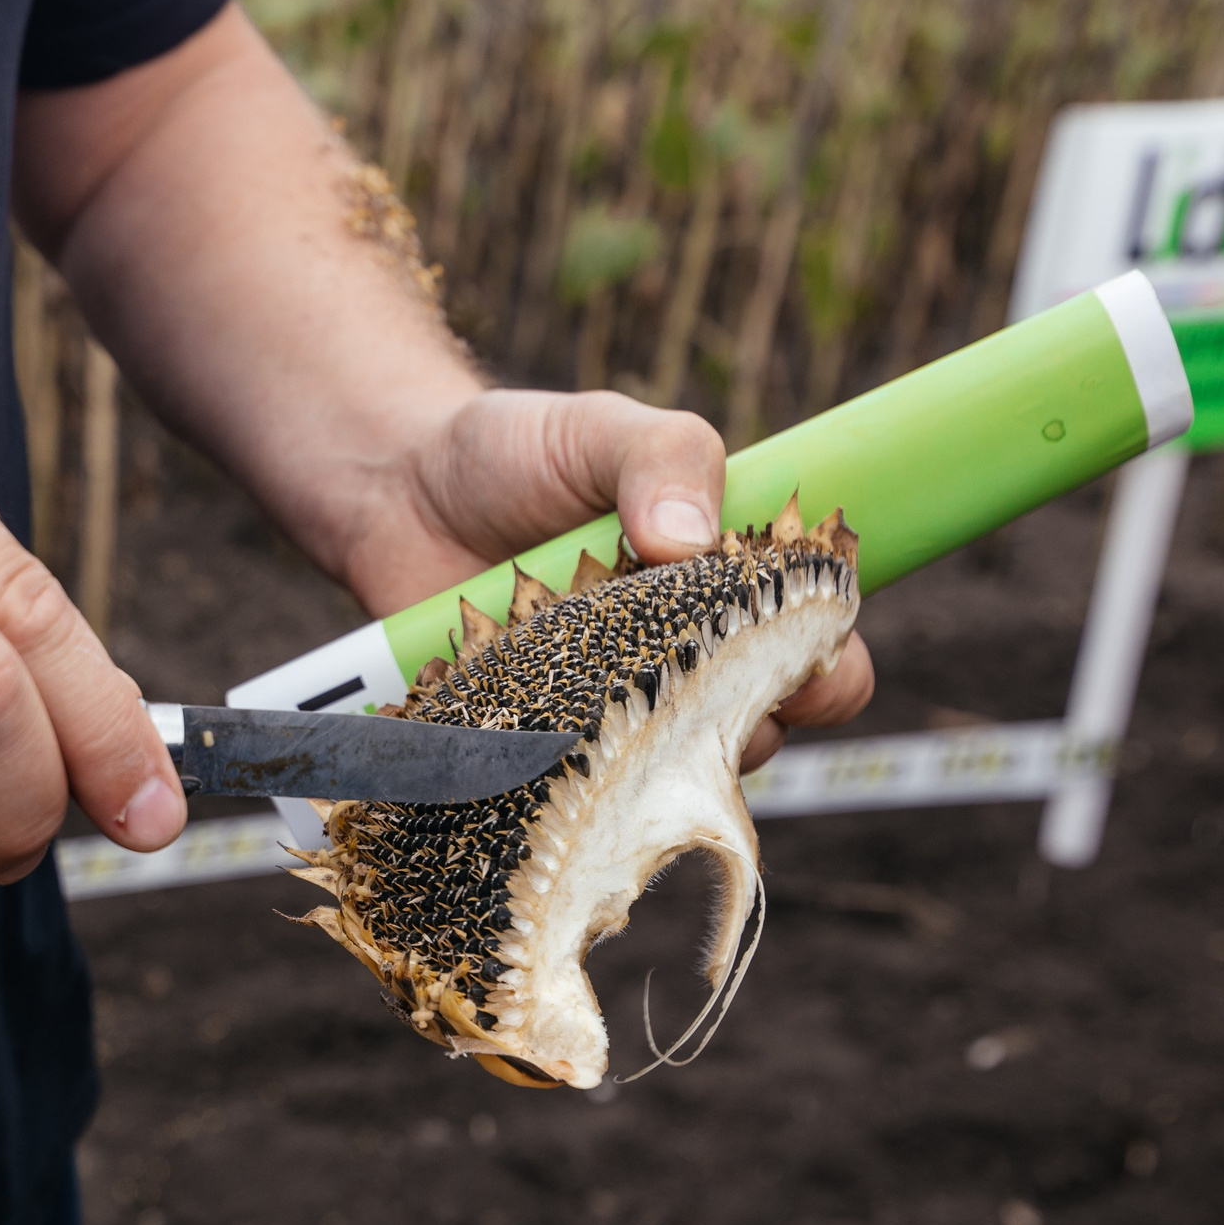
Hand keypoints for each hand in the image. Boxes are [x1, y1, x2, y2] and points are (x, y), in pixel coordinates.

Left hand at [356, 388, 874, 772]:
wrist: (399, 493)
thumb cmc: (521, 456)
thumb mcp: (600, 429)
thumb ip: (663, 457)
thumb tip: (692, 539)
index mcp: (732, 595)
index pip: (821, 652)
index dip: (824, 661)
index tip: (788, 642)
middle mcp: (684, 670)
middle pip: (760, 736)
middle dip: (738, 721)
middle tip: (680, 680)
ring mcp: (609, 722)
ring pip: (664, 781)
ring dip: (638, 747)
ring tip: (586, 688)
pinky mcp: (535, 754)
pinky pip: (564, 795)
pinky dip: (551, 771)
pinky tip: (520, 726)